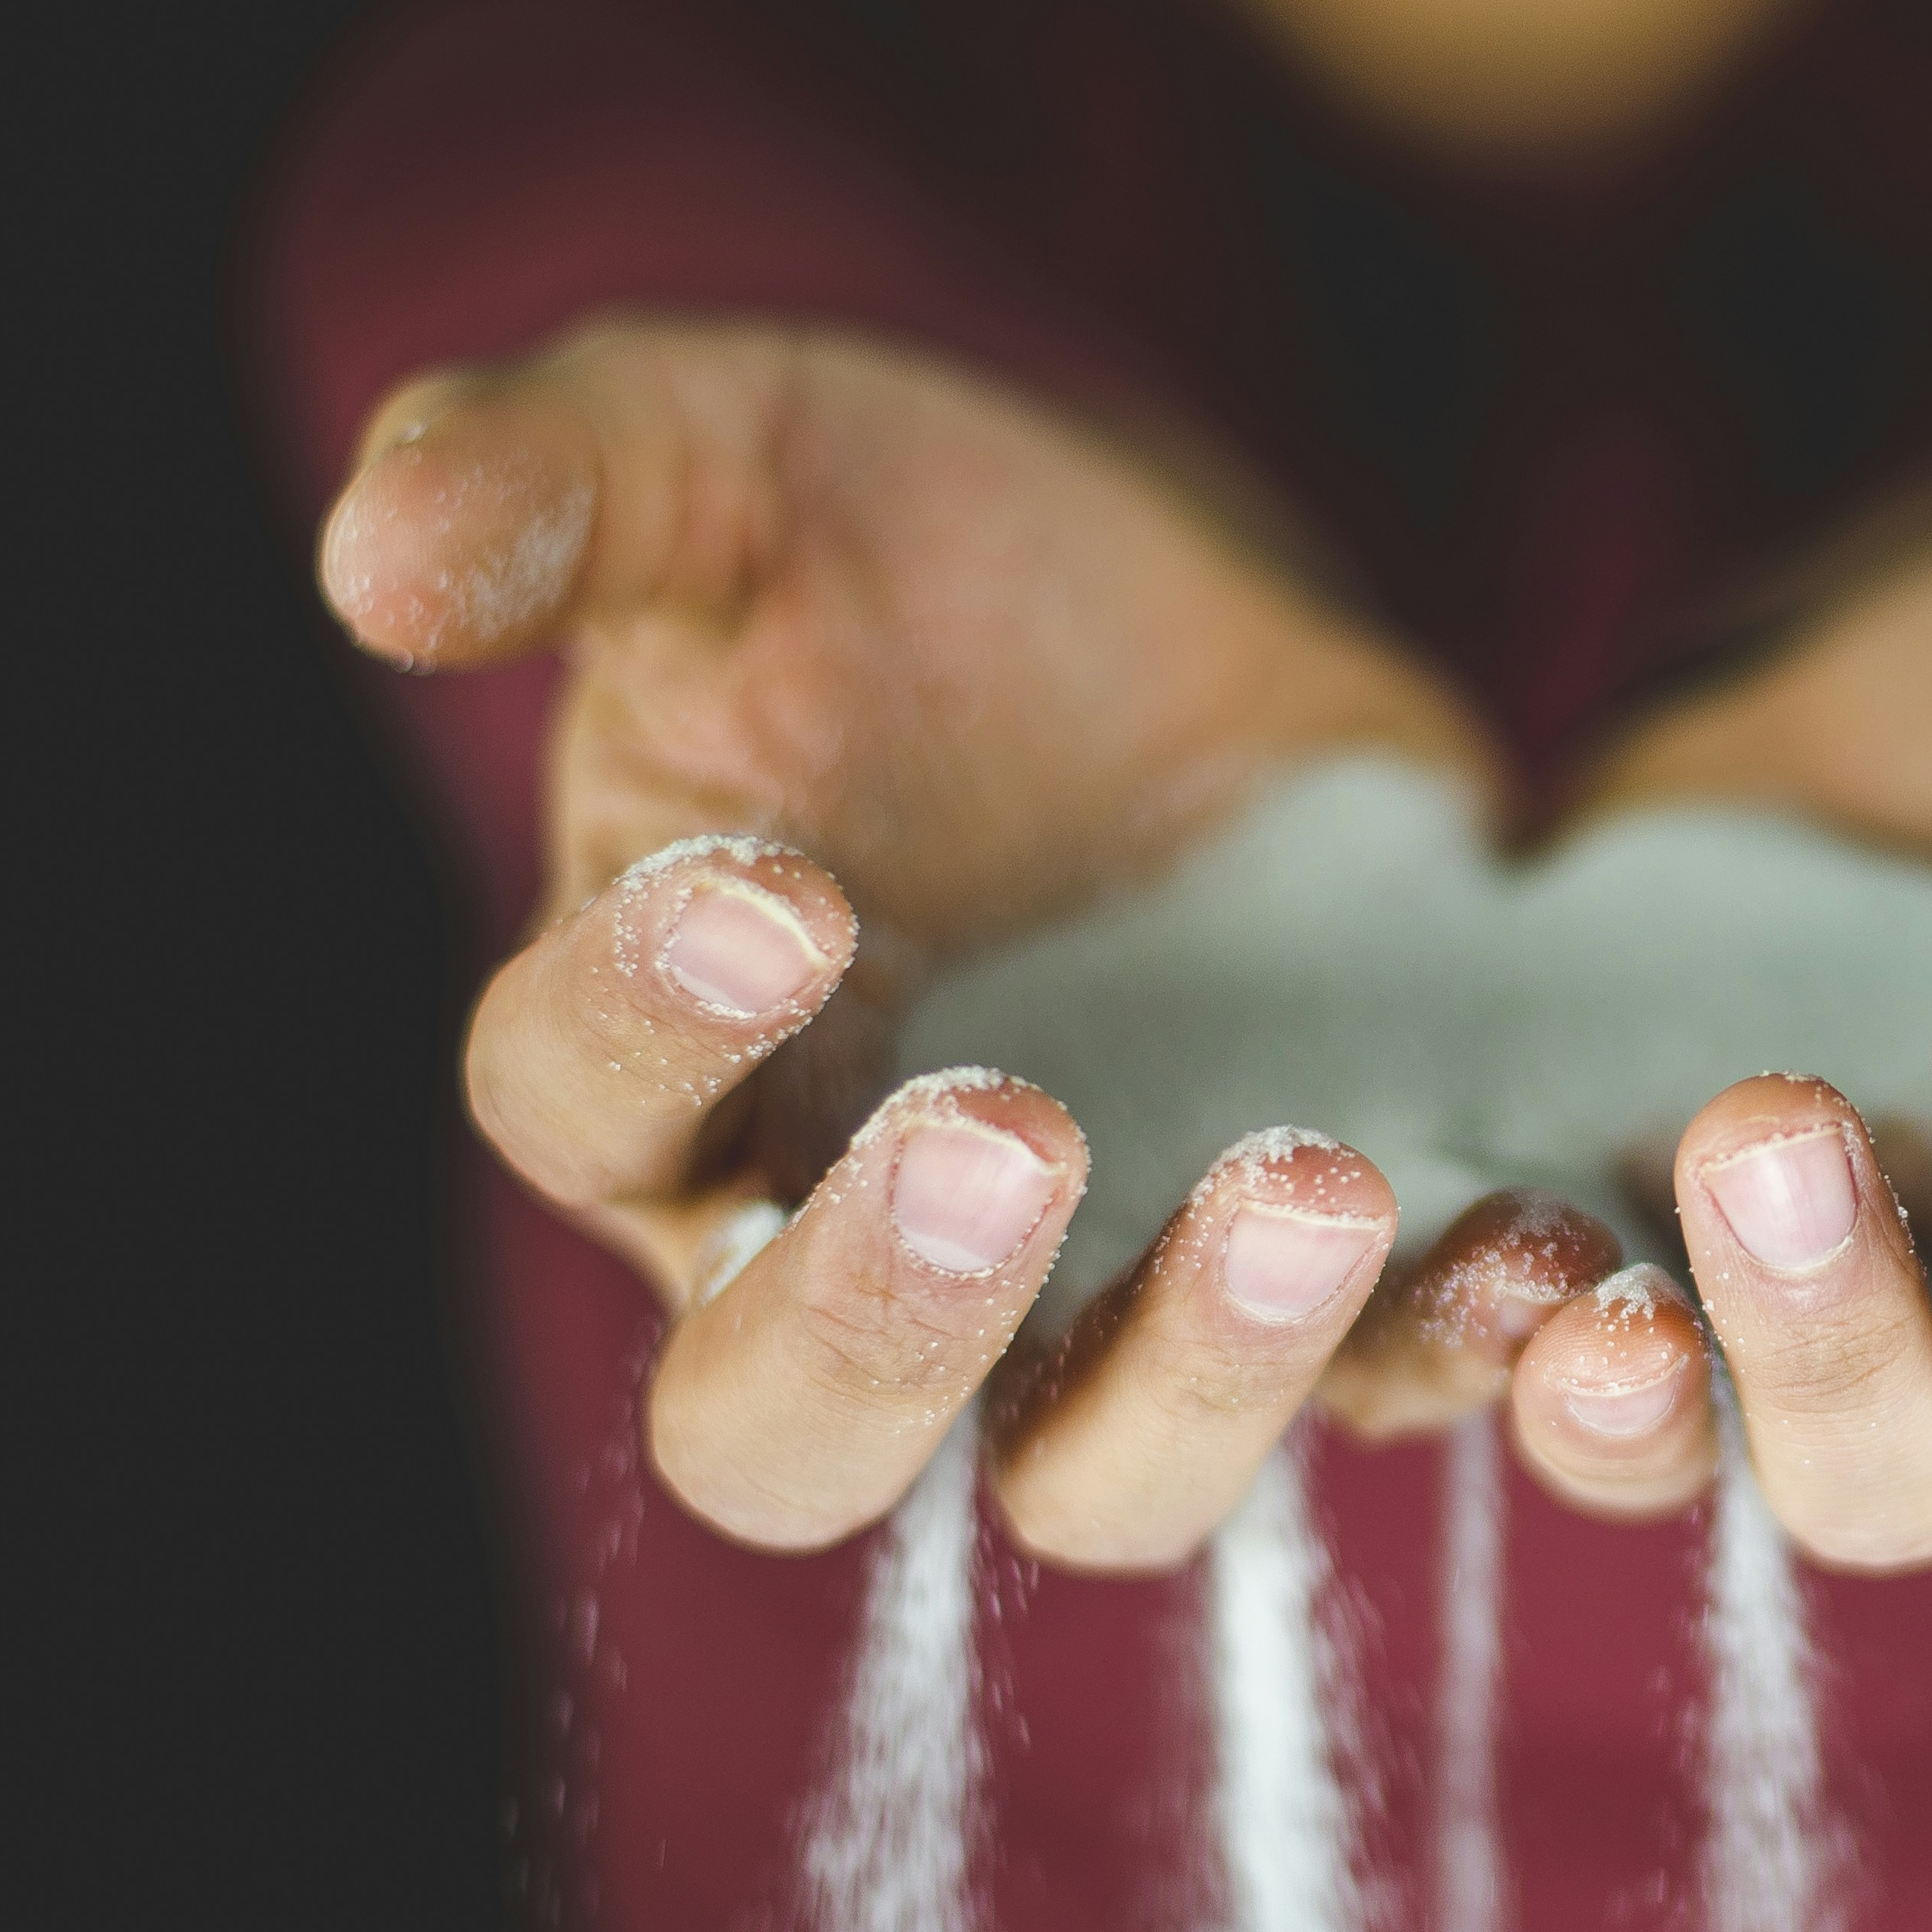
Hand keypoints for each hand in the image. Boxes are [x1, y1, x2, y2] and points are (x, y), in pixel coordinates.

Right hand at [324, 311, 1615, 1558]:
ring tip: (1317, 1185)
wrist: (1200, 623)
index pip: (579, 1112)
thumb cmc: (904, 560)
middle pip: (781, 1434)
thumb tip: (374, 557)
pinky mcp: (1333, 1297)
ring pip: (1095, 1475)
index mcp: (659, 1065)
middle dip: (877, 1325)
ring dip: (1199, 1372)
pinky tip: (1556, 1254)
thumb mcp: (736, 456)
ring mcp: (1095, 1303)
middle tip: (1002, 1137)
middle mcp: (841, 1251)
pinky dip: (1469, 1345)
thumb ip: (561, 480)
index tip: (771, 879)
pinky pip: (1389, 1393)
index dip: (646, 1024)